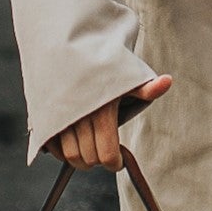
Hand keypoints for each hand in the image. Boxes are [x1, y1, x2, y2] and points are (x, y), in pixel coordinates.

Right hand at [46, 76, 171, 170]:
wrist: (68, 47)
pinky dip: (62, 153)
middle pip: (90, 158)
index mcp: (102, 110)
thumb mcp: (127, 75)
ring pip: (71, 156)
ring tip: (91, 151)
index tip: (118, 161)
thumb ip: (146, 87)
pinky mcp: (44, 118)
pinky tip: (74, 145)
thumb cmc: (102, 64)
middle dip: (100, 160)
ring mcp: (59, 118)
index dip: (115, 163)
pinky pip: (53, 148)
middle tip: (106, 154)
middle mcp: (79, 116)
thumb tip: (167, 82)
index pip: (108, 154)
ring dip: (82, 159)